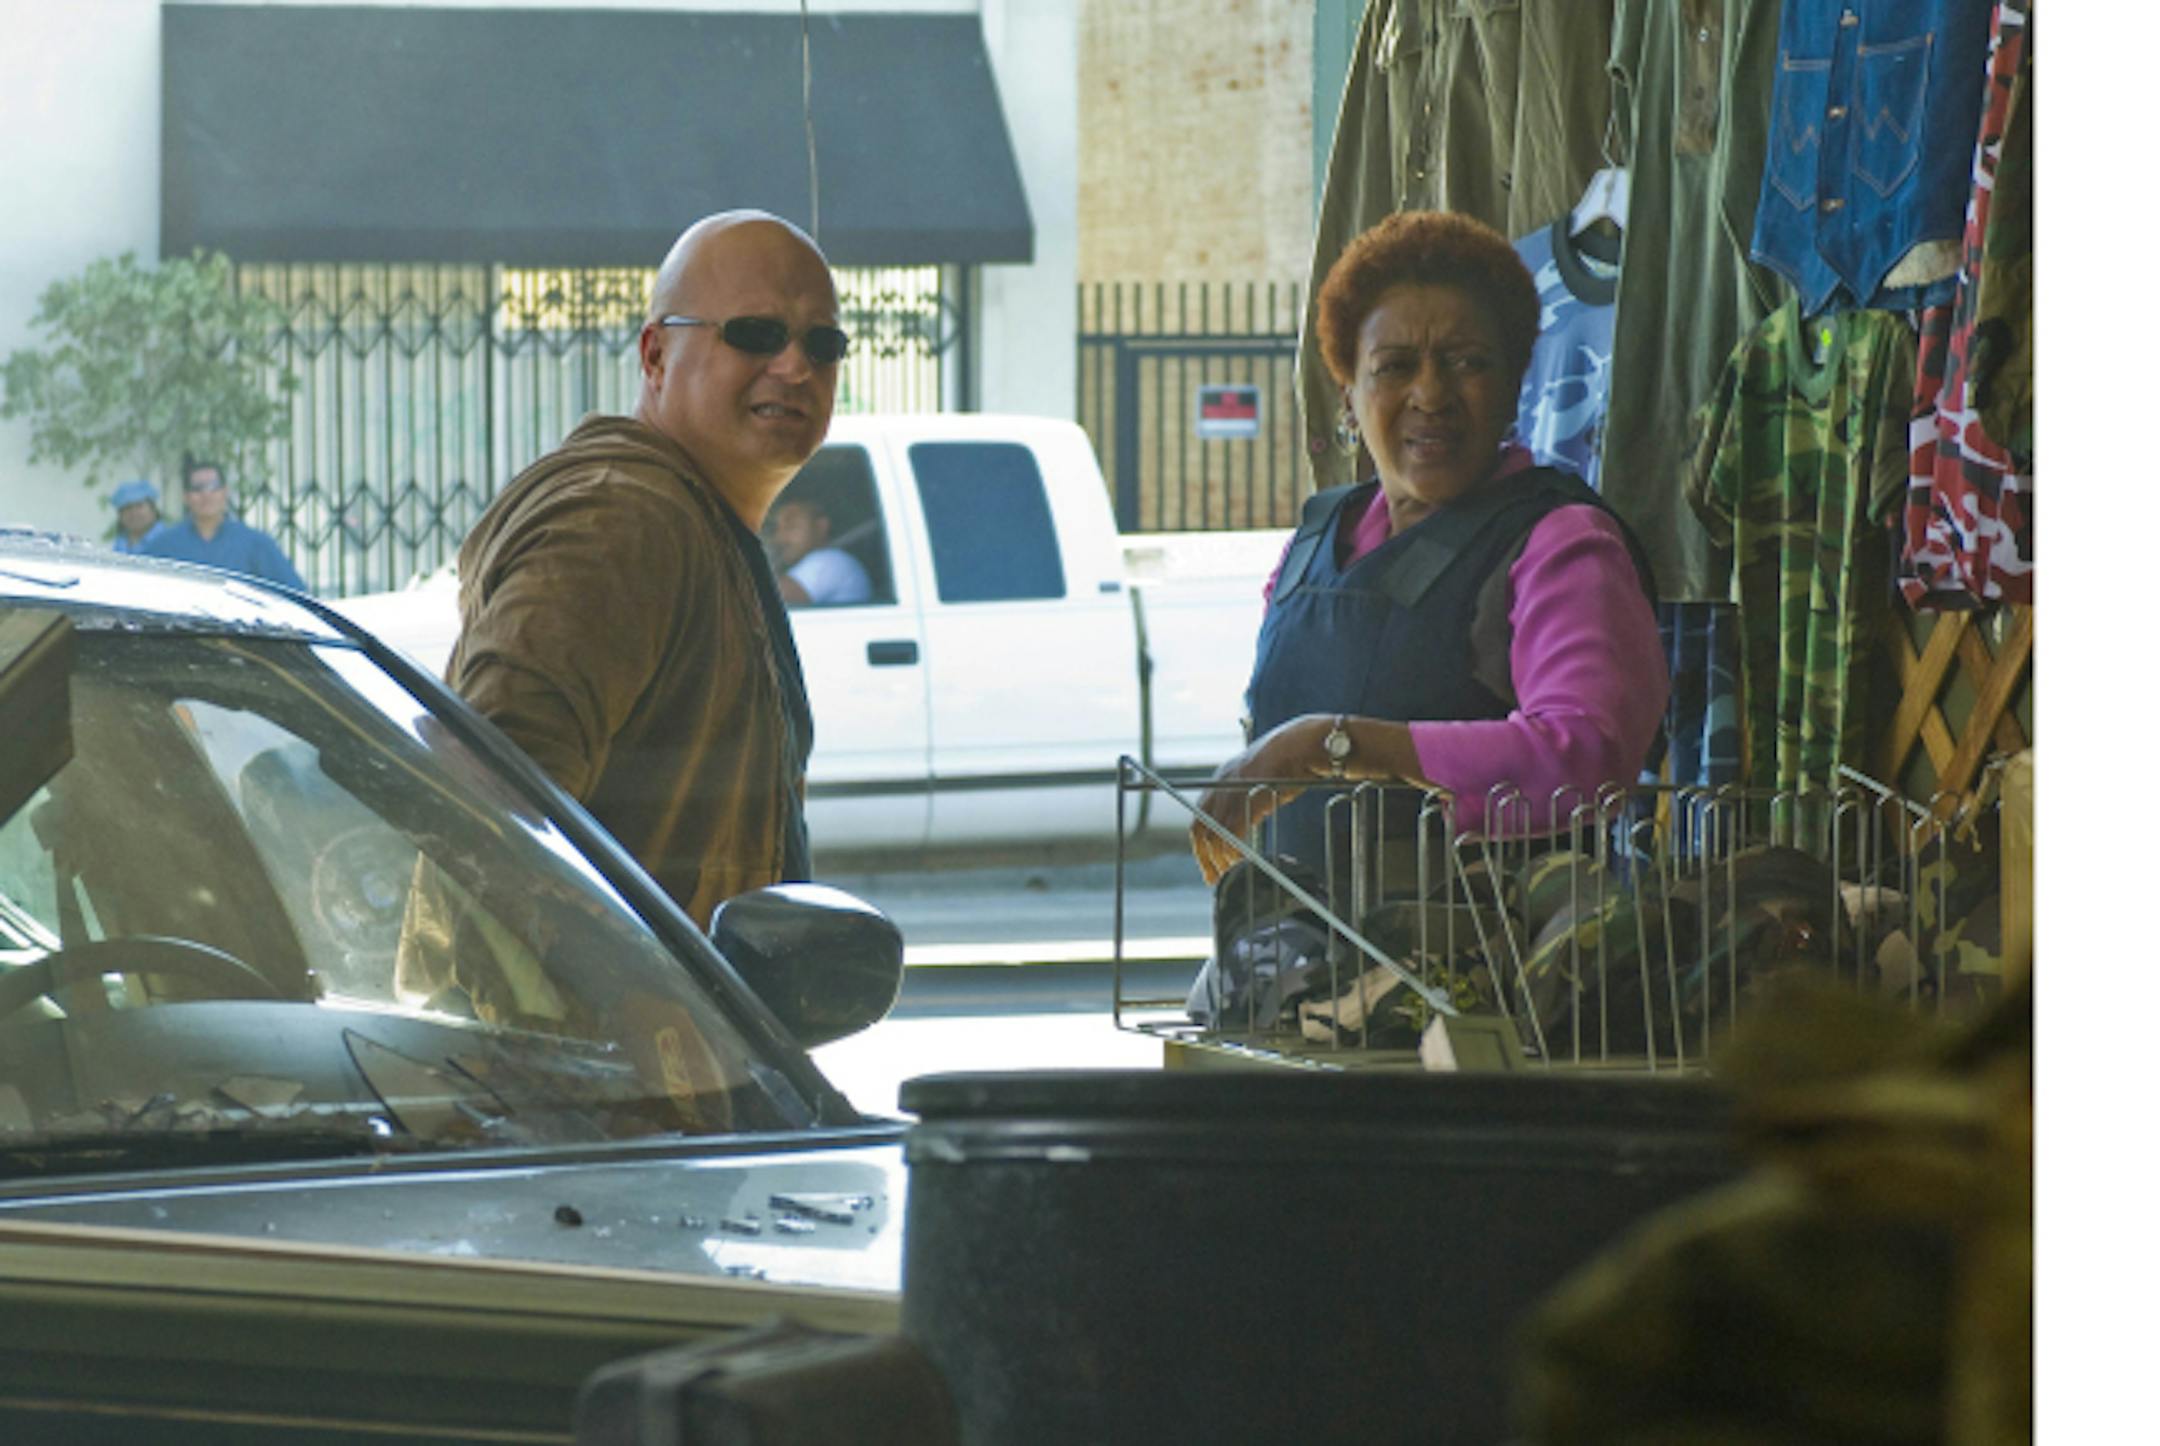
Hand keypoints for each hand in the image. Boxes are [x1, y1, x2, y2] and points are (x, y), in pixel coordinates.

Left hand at [1188, 715, 1337, 885]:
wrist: (1308, 743)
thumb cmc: (1293, 760)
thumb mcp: (1263, 779)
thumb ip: (1250, 799)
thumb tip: (1248, 819)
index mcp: (1222, 777)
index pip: (1200, 815)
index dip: (1202, 843)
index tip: (1209, 863)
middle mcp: (1221, 782)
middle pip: (1200, 827)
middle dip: (1205, 856)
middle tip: (1214, 878)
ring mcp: (1233, 789)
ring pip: (1215, 833)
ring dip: (1220, 858)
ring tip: (1230, 875)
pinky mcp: (1248, 797)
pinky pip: (1233, 831)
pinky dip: (1234, 850)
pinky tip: (1241, 862)